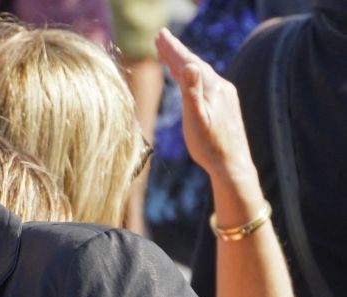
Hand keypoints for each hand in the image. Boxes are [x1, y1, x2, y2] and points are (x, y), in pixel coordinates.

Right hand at [155, 28, 254, 184]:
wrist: (232, 164)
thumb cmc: (210, 146)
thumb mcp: (197, 120)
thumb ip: (192, 92)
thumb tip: (189, 66)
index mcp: (212, 88)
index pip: (188, 63)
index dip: (173, 49)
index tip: (159, 35)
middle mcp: (221, 87)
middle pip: (194, 63)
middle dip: (176, 50)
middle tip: (161, 36)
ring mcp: (224, 95)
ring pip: (200, 72)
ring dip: (183, 61)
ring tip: (170, 53)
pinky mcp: (224, 104)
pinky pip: (204, 81)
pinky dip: (192, 74)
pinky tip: (189, 76)